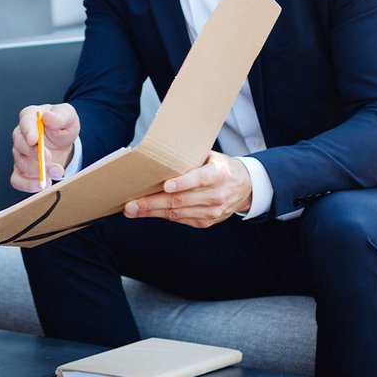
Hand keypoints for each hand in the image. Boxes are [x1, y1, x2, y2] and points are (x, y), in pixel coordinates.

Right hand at [10, 103, 80, 192]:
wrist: (63, 141)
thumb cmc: (62, 126)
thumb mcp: (68, 116)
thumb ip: (60, 116)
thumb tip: (47, 116)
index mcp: (30, 117)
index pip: (25, 122)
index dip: (29, 132)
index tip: (34, 140)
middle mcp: (21, 135)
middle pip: (20, 145)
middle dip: (36, 155)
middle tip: (51, 160)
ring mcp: (20, 153)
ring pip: (21, 163)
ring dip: (38, 171)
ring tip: (57, 171)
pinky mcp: (22, 169)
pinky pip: (17, 180)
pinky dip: (27, 185)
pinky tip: (41, 185)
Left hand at [123, 151, 251, 227]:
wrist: (245, 187)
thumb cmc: (220, 167)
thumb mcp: (211, 157)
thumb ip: (190, 158)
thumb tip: (158, 155)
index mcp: (218, 175)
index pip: (199, 179)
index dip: (183, 183)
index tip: (166, 185)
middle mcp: (216, 195)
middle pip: (180, 200)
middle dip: (152, 203)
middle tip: (131, 204)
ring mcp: (212, 211)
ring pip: (177, 213)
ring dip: (151, 212)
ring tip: (131, 210)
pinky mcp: (206, 222)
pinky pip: (180, 219)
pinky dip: (161, 215)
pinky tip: (146, 212)